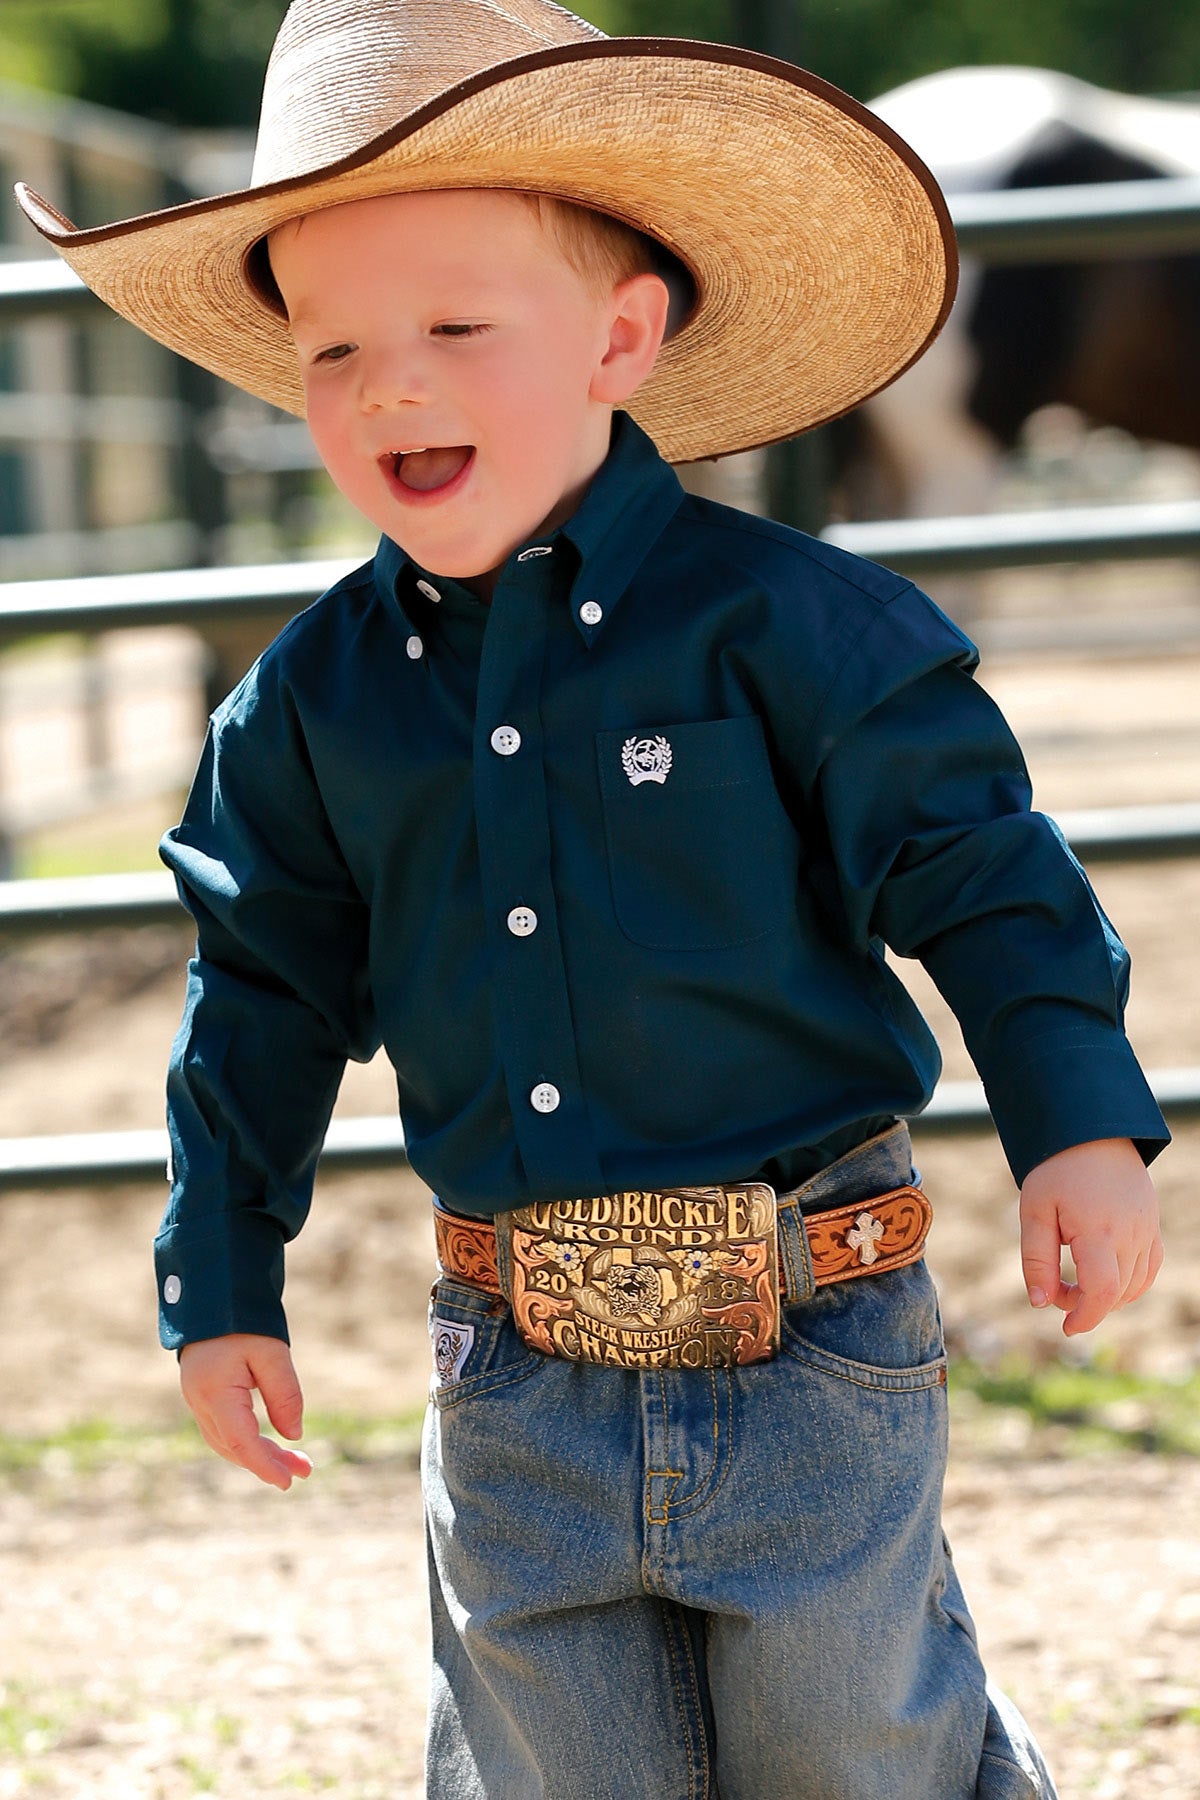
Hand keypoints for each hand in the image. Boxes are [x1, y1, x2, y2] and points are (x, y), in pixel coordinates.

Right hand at [180, 1333, 312, 1488]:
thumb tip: (293, 1436)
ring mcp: (197, 1401)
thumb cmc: (243, 1320)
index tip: (288, 1481)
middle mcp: (200, 1402)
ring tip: (296, 1463)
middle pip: (235, 1447)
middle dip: (269, 1463)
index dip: (265, 1465)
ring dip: (259, 1455)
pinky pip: (224, 1431)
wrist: (211, 1296)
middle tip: (305, 1471)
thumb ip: (285, 1395)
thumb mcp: (273, 1353)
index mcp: (216, 1392)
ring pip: (228, 1442)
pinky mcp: (202, 1397)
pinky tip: (269, 1446)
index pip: (241, 1442)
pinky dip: (247, 1442)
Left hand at [1019, 1138, 1162, 1336]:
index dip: (1086, 1317)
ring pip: (1134, 1285)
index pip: (1102, 1292)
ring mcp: (1147, 1230)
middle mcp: (1131, 1234)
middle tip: (1055, 1290)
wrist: (1092, 1132)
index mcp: (1099, 1231)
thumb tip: (1040, 1304)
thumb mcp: (1035, 1211)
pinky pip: (1148, 1269)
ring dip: (1106, 1296)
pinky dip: (1128, 1284)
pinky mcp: (1152, 1226)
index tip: (1066, 1328)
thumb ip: (1036, 1260)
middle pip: (1117, 1294)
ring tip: (1074, 1280)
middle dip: (1086, 1305)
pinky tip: (1102, 1276)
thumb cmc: (1057, 1170)